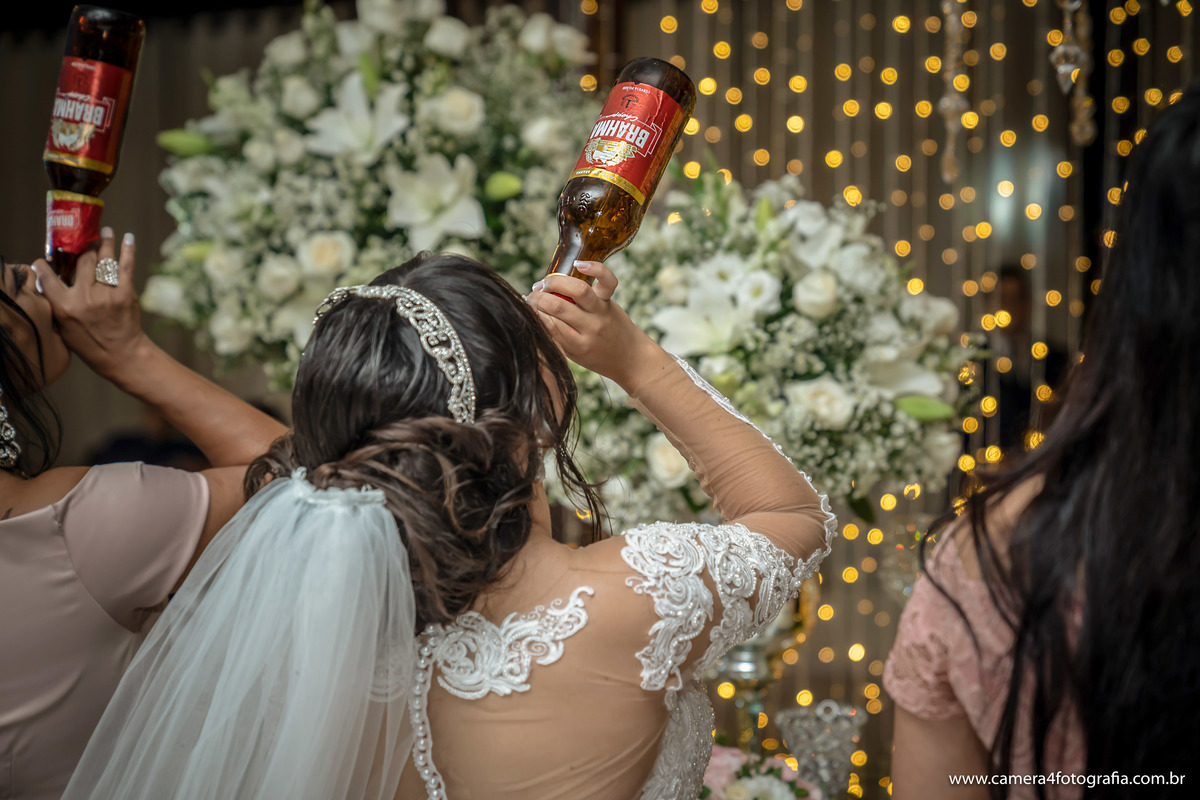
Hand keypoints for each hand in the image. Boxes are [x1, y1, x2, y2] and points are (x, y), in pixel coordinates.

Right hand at [33, 228, 148, 380]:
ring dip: (104, 242)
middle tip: (84, 240)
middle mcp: (84, 297)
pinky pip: (126, 267)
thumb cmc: (90, 344)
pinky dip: (128, 251)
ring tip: (105, 231)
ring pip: (103, 260)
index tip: (45, 260)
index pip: (48, 276)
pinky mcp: (125, 294)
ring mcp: (106, 294)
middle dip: (82, 248)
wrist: (122, 355)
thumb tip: (50, 284)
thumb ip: (57, 304)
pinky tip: (128, 238)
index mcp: (64, 306)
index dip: (44, 265)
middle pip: (81, 261)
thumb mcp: (63, 327)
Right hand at [526, 260, 667, 391]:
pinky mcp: (610, 300)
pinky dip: (595, 268)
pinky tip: (578, 265)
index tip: (525, 308)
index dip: (532, 312)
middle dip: (538, 298)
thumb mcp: (571, 354)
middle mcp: (590, 328)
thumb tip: (533, 312)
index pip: (548, 325)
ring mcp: (601, 312)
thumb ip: (555, 336)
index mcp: (576, 345)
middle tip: (531, 296)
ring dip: (555, 282)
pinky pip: (607, 280)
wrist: (630, 358)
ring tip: (545, 283)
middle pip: (557, 307)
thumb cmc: (595, 356)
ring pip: (578, 290)